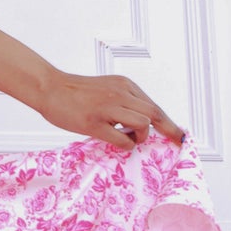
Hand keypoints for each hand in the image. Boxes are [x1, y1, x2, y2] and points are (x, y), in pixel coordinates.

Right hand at [37, 70, 184, 149]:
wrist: (49, 88)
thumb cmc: (75, 92)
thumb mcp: (107, 89)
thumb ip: (125, 102)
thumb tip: (142, 122)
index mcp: (124, 85)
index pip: (154, 106)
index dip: (169, 124)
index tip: (180, 136)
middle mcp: (120, 94)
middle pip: (155, 115)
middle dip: (167, 131)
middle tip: (171, 142)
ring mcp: (107, 108)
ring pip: (143, 124)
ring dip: (140, 137)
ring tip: (126, 137)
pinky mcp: (94, 122)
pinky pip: (122, 139)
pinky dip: (125, 145)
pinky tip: (116, 142)